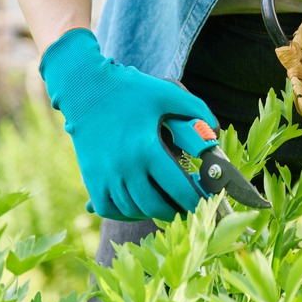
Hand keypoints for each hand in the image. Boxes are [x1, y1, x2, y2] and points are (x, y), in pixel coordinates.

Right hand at [40, 28, 216, 220]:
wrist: (86, 89)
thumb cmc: (131, 91)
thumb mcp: (168, 94)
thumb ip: (197, 110)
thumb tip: (214, 132)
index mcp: (147, 148)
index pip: (178, 188)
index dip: (195, 200)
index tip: (205, 203)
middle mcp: (125, 167)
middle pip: (156, 206)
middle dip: (177, 211)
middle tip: (189, 208)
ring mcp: (105, 176)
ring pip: (134, 210)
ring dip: (154, 212)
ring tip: (168, 204)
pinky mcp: (91, 179)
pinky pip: (110, 209)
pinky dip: (127, 213)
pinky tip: (140, 205)